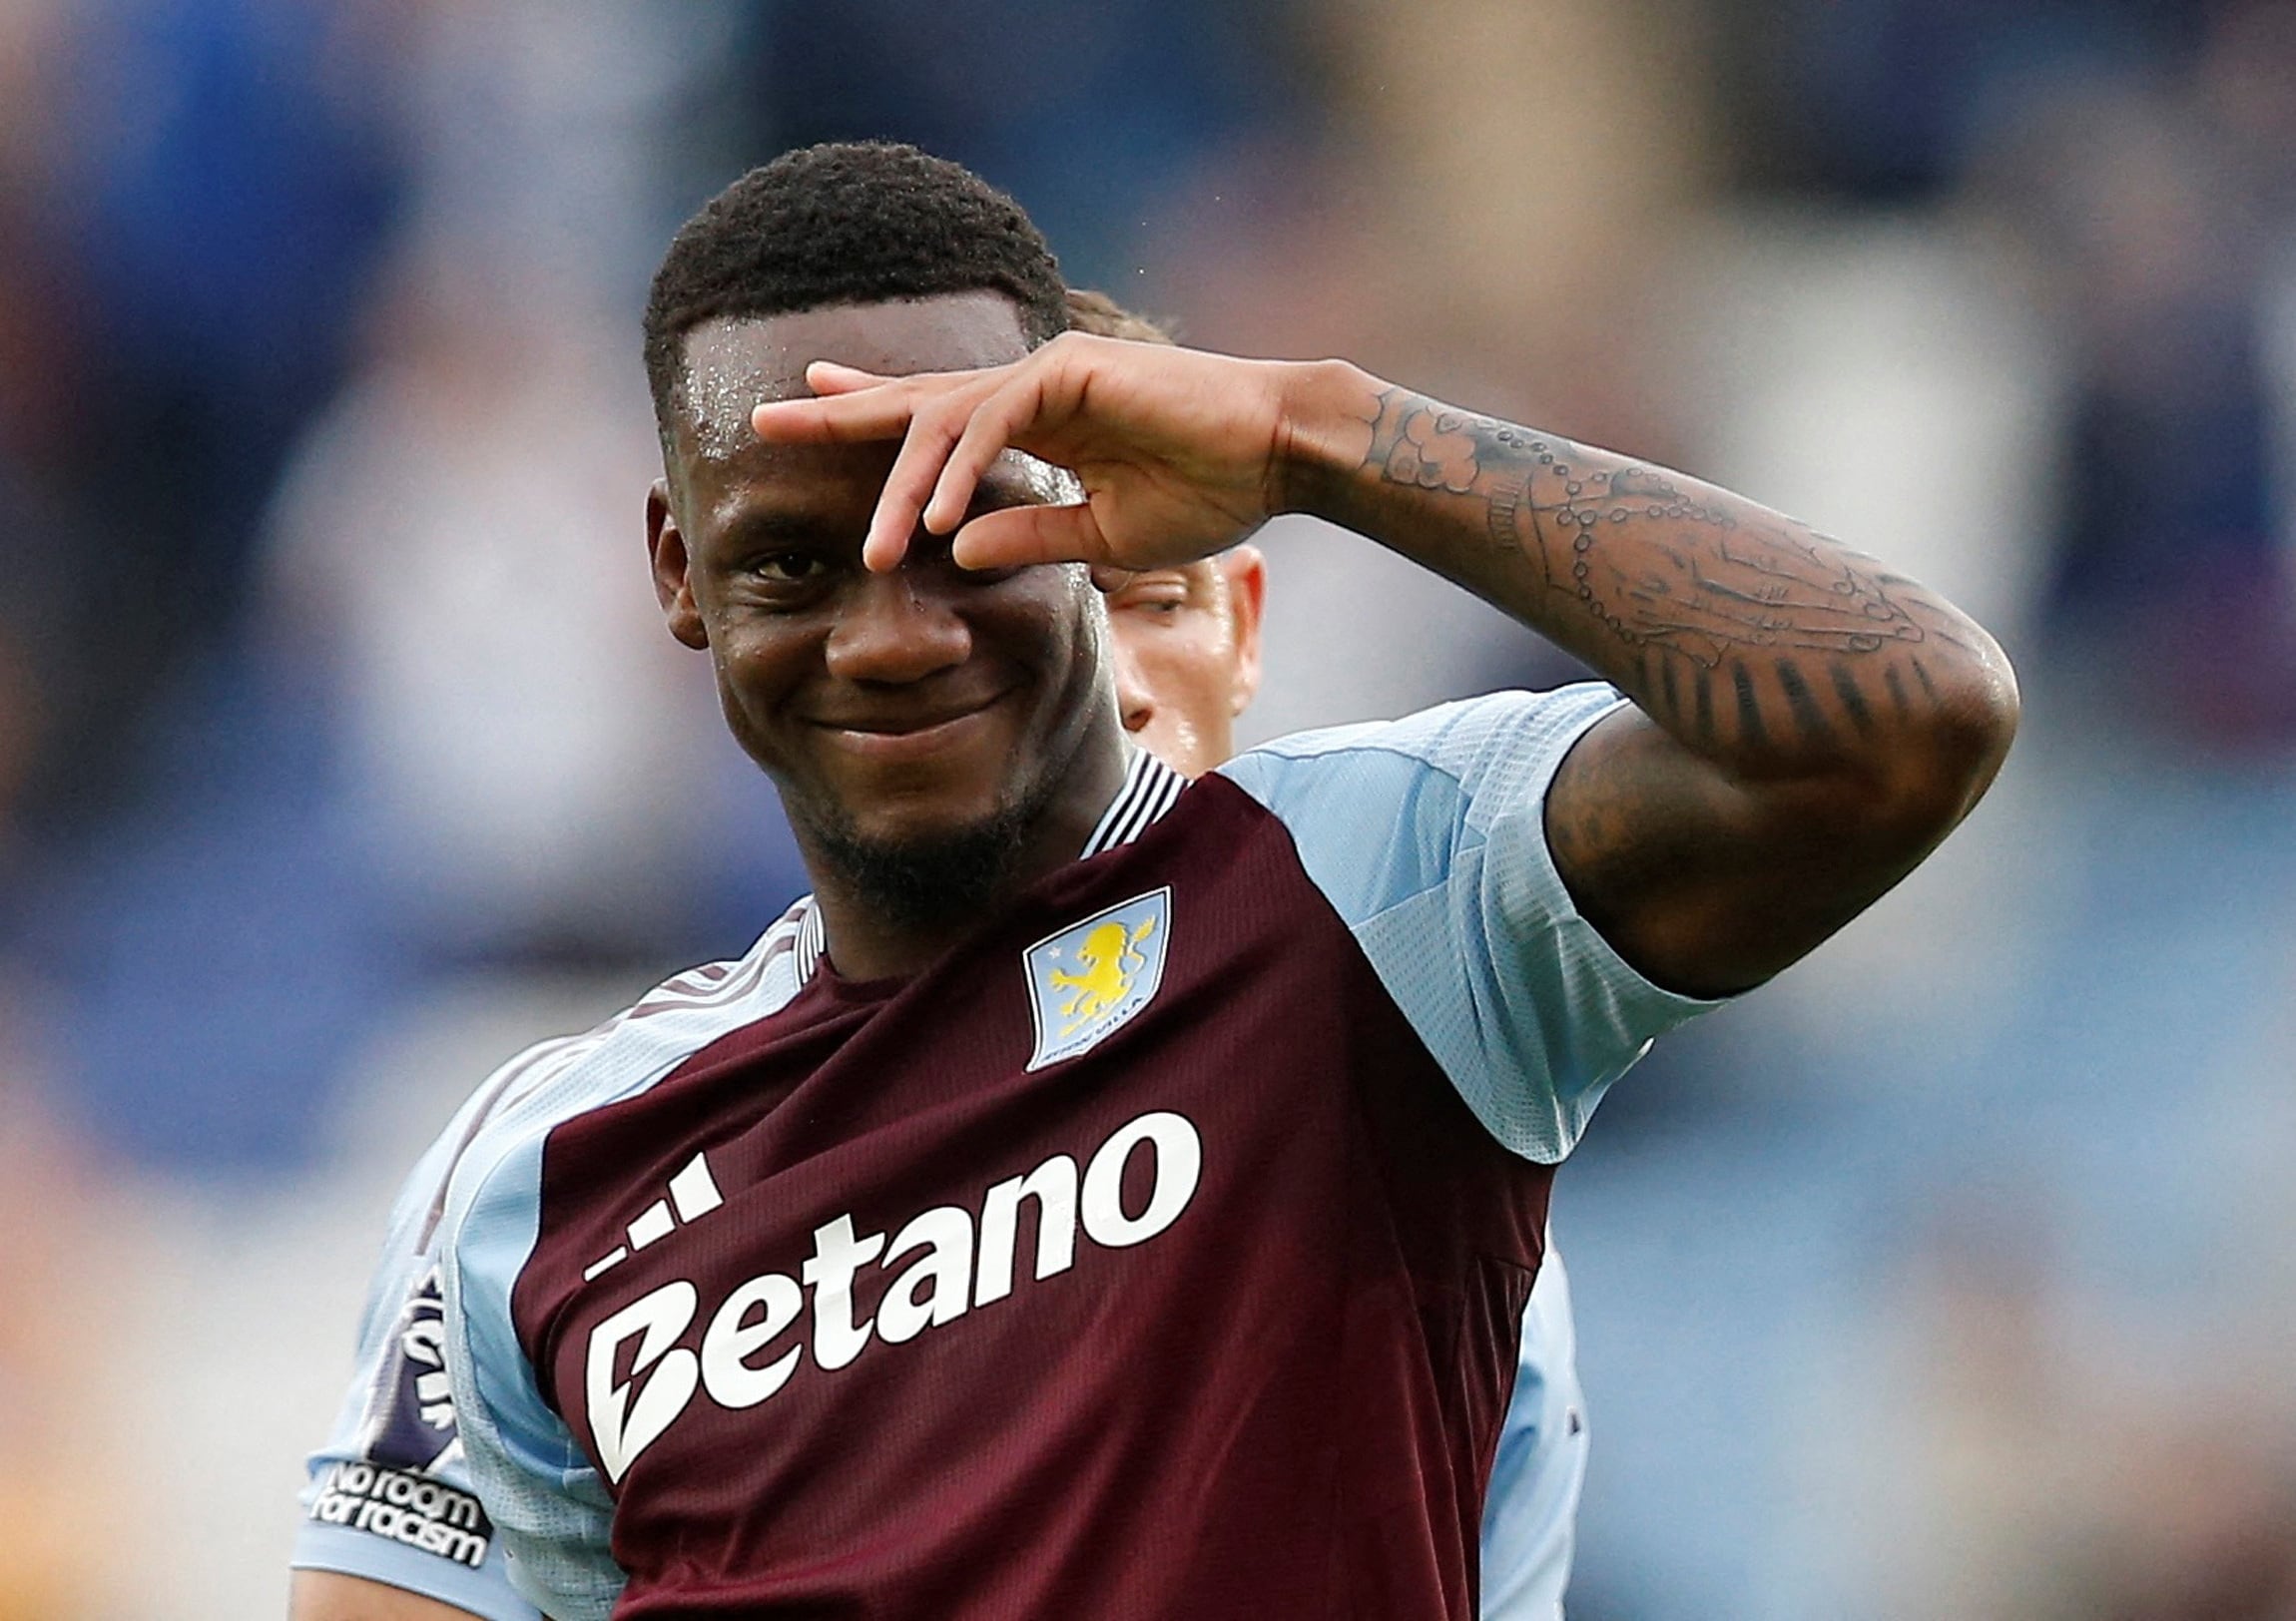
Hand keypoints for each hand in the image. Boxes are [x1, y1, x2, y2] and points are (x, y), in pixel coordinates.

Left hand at [749, 333, 1313, 572]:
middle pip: (917, 400)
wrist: (1279, 457)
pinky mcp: (1073, 372)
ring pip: (948, 426)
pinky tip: (943, 521)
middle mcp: (1033, 387)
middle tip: (763, 420)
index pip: (937, 414)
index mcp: (1038, 420)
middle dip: (840, 413)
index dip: (871, 409)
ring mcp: (1049, 373)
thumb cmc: (1209, 491)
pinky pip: (995, 427)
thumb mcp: (1102, 535)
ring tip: (876, 553)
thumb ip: (1029, 535)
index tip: (807, 404)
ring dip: (908, 493)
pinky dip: (964, 474)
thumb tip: (958, 550)